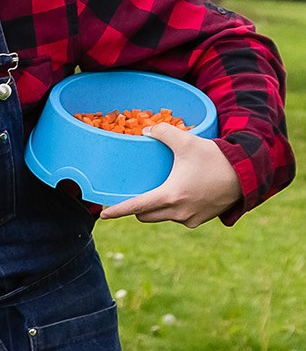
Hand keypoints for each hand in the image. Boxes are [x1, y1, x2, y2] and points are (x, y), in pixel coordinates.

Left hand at [98, 124, 243, 227]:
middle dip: (137, 208)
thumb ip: (163, 132)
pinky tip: (179, 196)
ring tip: (161, 190)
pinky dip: (174, 210)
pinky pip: (180, 218)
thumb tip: (146, 130)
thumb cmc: (215, 158)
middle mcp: (178, 212)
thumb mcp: (187, 141)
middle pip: (145, 216)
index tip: (103, 214)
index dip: (117, 211)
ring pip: (162, 217)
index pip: (136, 207)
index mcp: (170, 196)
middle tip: (136, 193)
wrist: (247, 174)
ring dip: (157, 209)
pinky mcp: (201, 220)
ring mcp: (190, 219)